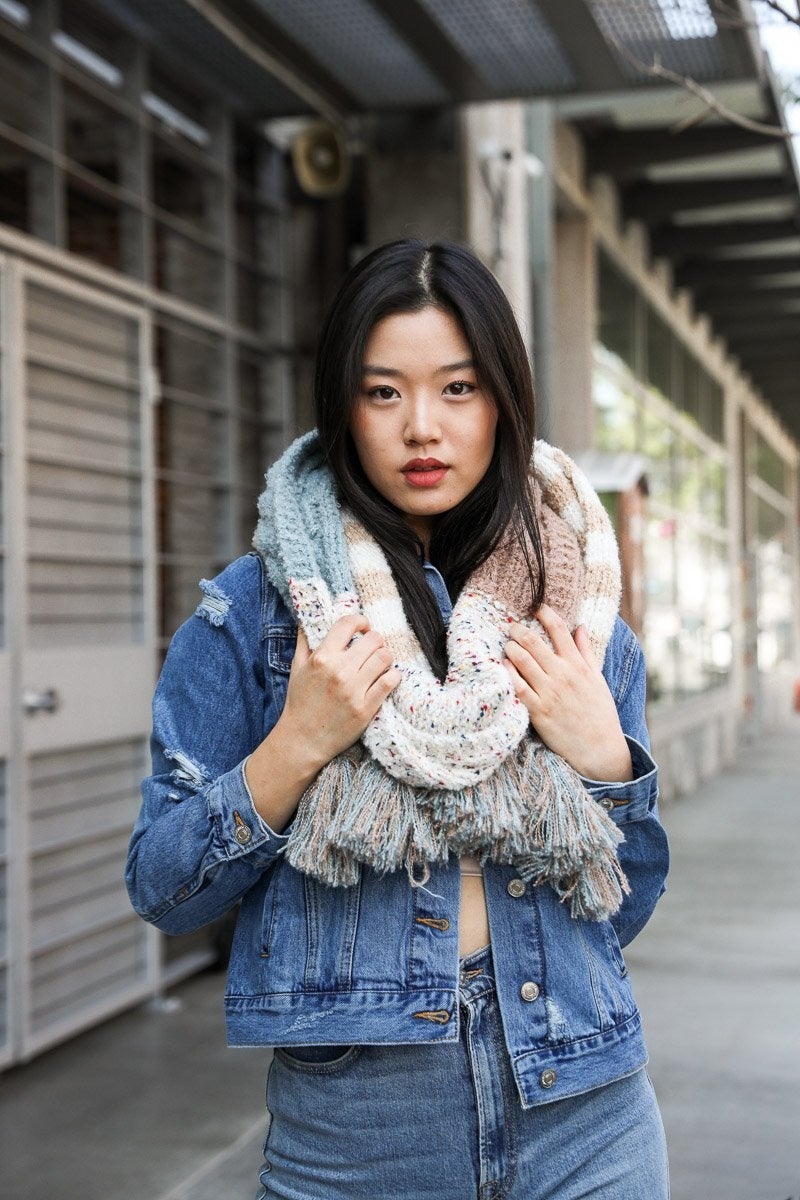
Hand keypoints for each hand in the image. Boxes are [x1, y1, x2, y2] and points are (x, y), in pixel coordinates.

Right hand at [277, 614, 401, 772]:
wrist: (303, 739)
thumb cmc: (300, 702)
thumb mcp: (297, 668)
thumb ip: (304, 641)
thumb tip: (309, 619)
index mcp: (322, 658)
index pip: (348, 624)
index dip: (360, 621)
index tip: (363, 627)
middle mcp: (339, 671)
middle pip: (373, 639)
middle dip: (375, 640)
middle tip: (372, 649)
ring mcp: (354, 690)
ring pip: (385, 657)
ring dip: (385, 657)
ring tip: (379, 664)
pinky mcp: (366, 708)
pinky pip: (390, 681)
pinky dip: (393, 676)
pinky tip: (387, 678)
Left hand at [503, 605, 631, 781]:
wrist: (599, 748)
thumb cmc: (599, 712)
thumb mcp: (597, 679)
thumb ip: (586, 651)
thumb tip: (580, 626)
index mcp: (578, 665)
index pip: (559, 630)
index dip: (545, 613)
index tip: (536, 606)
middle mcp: (563, 675)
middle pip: (534, 642)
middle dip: (518, 629)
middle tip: (511, 626)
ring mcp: (549, 692)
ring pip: (522, 660)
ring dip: (510, 647)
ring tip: (507, 644)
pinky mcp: (538, 711)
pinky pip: (517, 686)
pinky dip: (508, 673)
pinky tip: (503, 666)